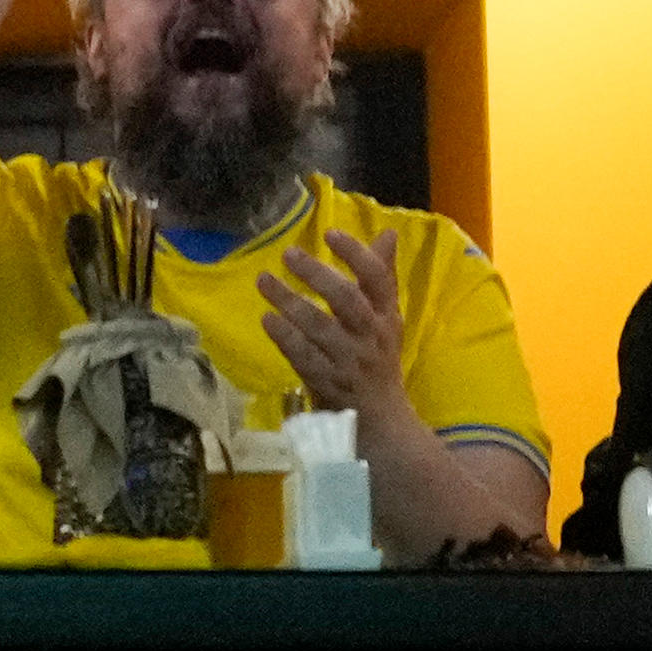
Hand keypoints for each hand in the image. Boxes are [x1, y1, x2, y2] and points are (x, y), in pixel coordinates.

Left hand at [256, 233, 421, 438]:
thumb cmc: (378, 359)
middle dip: (316, 274)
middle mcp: (371, 335)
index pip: (378, 279)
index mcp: (387, 315)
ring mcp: (349, 360)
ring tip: (264, 281)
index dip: (356, 254)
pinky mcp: (328, 382)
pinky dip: (284, 337)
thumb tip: (387, 233)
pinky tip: (267, 319)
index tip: (329, 234)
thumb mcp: (386, 317)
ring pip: (319, 327)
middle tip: (288, 254)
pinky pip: (304, 356)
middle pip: (346, 300)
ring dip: (289, 301)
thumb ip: (381, 276)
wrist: (379, 417)